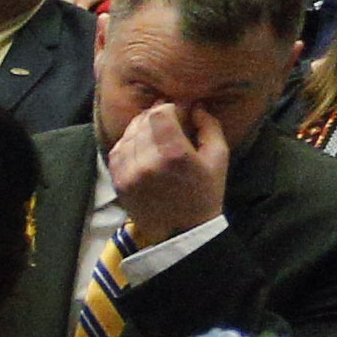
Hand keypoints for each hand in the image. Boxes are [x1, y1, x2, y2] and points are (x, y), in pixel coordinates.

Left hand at [107, 92, 231, 244]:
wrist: (181, 231)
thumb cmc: (205, 193)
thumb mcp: (218, 158)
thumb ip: (209, 126)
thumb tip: (195, 106)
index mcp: (174, 154)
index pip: (159, 113)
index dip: (170, 106)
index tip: (180, 110)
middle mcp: (147, 162)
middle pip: (142, 121)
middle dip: (156, 115)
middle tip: (170, 119)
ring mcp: (128, 173)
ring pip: (128, 134)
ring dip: (141, 128)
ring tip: (156, 132)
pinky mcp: (118, 182)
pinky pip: (117, 151)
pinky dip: (128, 143)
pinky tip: (142, 146)